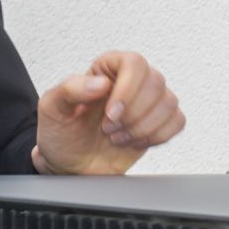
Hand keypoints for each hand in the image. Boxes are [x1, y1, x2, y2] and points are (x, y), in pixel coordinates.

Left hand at [32, 48, 184, 177]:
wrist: (70, 165)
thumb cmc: (60, 133)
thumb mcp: (51, 107)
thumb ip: (70, 89)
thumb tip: (102, 83)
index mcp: (106, 69)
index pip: (134, 63)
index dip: (127, 89)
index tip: (111, 114)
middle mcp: (130, 80)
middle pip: (156, 83)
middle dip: (132, 114)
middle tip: (108, 129)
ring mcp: (147, 101)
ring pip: (169, 103)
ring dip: (143, 127)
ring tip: (118, 138)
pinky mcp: (158, 122)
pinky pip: (177, 121)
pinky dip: (158, 136)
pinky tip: (135, 142)